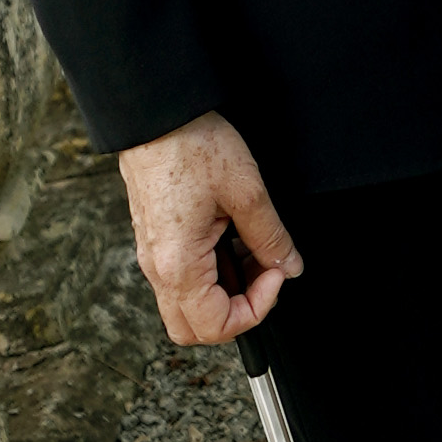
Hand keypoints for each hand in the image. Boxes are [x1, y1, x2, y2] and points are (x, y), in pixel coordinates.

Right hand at [119, 112, 301, 346]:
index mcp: (177, 264)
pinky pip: (182, 276)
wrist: (154, 113)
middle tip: (263, 274)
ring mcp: (153, 255)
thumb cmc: (191, 145)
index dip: (257, 309)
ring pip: (188, 303)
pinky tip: (234, 237)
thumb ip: (270, 237)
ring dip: (227, 289)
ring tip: (253, 249)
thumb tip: (289, 266)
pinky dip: (213, 270)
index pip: (214, 326)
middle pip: (193, 328)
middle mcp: (157, 268)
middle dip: (238, 311)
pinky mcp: (156, 240)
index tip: (276, 274)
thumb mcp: (246, 191)